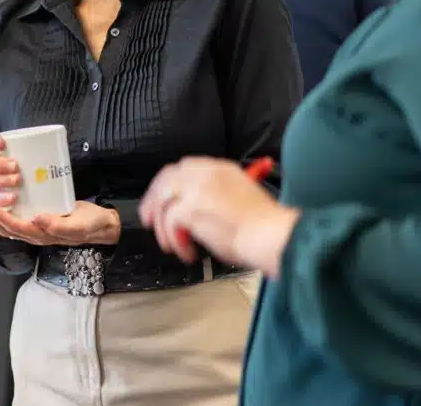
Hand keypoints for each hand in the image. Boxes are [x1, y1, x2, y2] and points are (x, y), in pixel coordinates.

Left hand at [0, 200, 120, 246]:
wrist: (101, 225)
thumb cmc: (90, 224)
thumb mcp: (78, 225)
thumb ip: (58, 225)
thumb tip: (36, 219)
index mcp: (43, 235)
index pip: (15, 227)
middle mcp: (36, 235)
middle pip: (6, 228)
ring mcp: (36, 230)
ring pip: (8, 226)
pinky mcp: (39, 222)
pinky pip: (16, 221)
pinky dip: (3, 214)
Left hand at [139, 157, 299, 276]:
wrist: (270, 234)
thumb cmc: (263, 226)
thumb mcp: (240, 198)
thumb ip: (214, 197)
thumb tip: (190, 212)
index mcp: (220, 168)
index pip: (182, 169)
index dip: (167, 185)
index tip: (161, 200)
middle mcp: (206, 173)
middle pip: (166, 179)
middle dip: (153, 200)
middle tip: (149, 220)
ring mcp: (197, 189)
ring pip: (163, 201)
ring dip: (163, 227)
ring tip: (171, 245)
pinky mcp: (191, 207)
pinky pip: (170, 223)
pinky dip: (175, 241)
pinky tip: (187, 252)